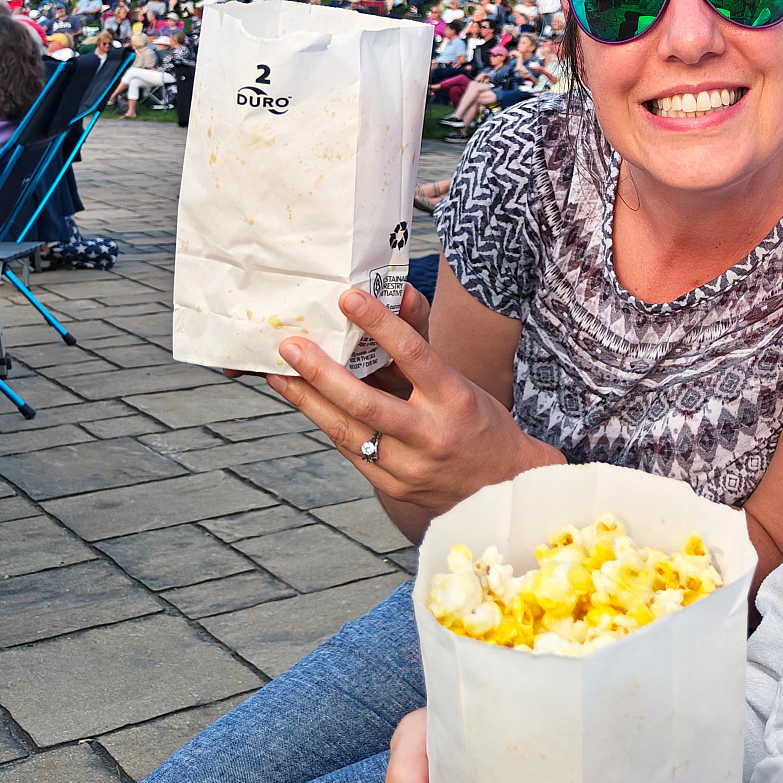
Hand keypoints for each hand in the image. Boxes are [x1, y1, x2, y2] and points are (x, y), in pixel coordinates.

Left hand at [267, 285, 560, 520]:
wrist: (501, 489)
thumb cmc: (479, 424)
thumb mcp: (460, 380)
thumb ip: (422, 339)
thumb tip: (400, 293)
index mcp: (455, 399)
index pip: (413, 354)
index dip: (379, 324)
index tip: (348, 298)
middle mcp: (432, 434)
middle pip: (367, 402)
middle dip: (321, 373)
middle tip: (290, 346)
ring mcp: (410, 467)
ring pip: (348, 431)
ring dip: (308, 401)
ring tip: (280, 375)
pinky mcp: (393, 488)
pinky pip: (351, 451)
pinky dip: (327, 424)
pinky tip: (307, 404)